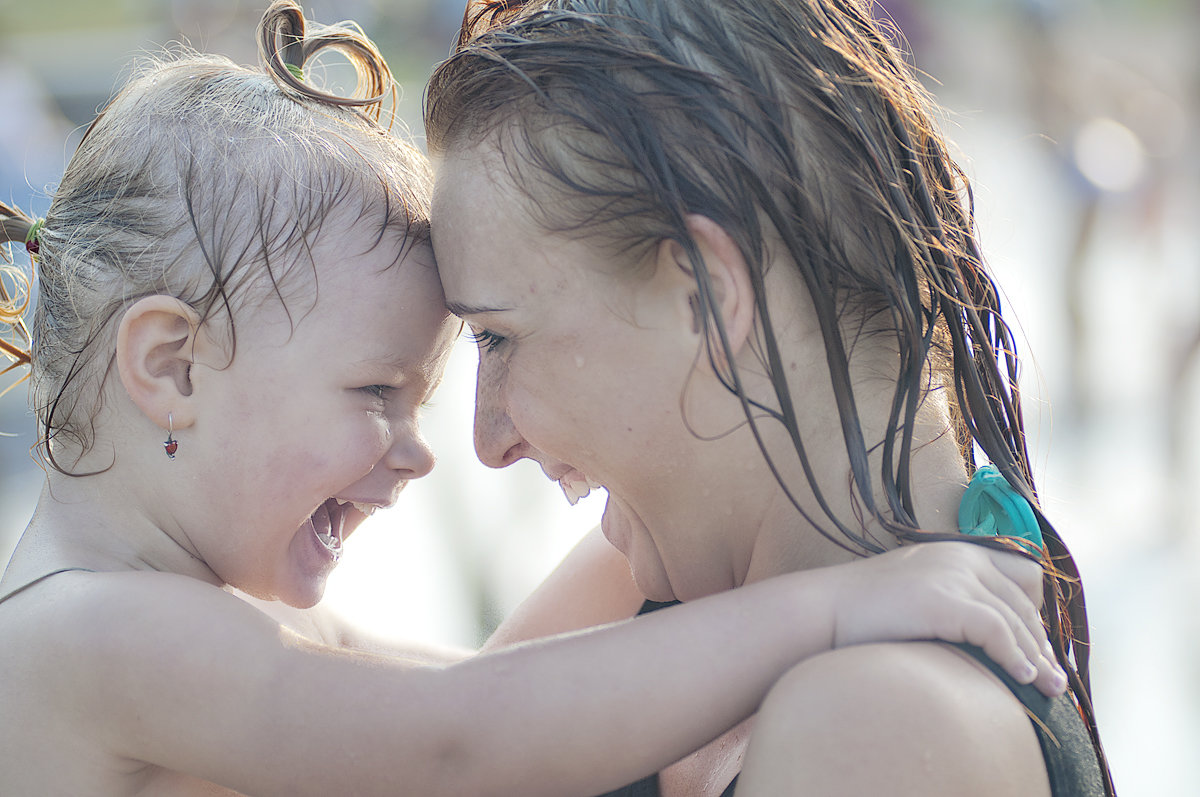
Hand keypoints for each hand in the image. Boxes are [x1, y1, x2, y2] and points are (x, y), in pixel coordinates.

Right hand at [827, 542, 1066, 696]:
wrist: (824, 610)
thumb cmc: (865, 612)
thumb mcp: (917, 592)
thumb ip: (950, 599)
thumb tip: (984, 636)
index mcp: (956, 552)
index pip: (1021, 578)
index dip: (1034, 616)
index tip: (1037, 650)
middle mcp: (960, 558)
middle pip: (1023, 603)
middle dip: (1041, 645)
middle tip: (1055, 680)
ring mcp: (952, 576)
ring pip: (1015, 620)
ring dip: (1035, 658)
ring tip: (1047, 688)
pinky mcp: (944, 600)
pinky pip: (996, 631)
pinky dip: (1014, 657)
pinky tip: (1022, 678)